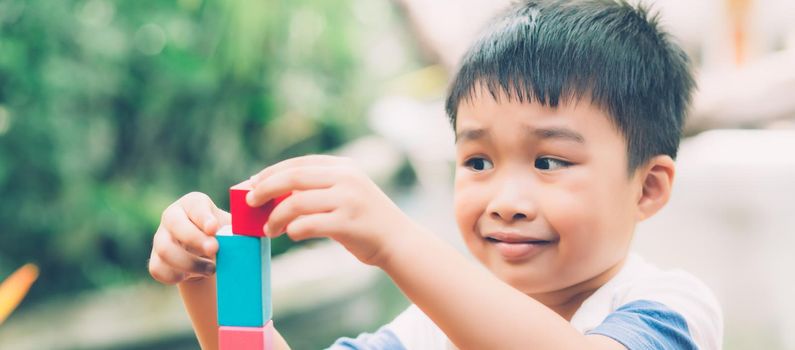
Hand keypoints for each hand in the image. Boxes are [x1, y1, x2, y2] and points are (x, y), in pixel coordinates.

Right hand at [148, 192, 230, 284]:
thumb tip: (252, 231)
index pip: (195, 206)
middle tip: (214, 249)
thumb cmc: (223, 234)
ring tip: (211, 269)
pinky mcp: (155, 258)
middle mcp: (172, 216)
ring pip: (165, 250)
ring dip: (189, 263)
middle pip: (176, 225)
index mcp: (193, 203)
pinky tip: (193, 275)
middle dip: (195, 239)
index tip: (214, 228)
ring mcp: (160, 237)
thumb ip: (239, 227)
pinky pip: (158, 269)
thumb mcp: (232, 226)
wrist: (206, 253)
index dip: (204, 217)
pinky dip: (176, 276)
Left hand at [247, 155, 415, 266]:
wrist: (398, 240)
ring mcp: (348, 200)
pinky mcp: (348, 223)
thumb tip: (275, 193)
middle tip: (249, 202)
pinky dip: (293, 229)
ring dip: (275, 217)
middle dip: (265, 189)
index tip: (253, 183)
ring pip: (296, 203)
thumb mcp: (347, 193)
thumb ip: (319, 188)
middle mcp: (346, 179)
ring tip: (268, 228)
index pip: (299, 164)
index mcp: (344, 167)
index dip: (272, 172)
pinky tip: (290, 234)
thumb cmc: (365, 220)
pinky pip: (308, 225)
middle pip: (293, 178)